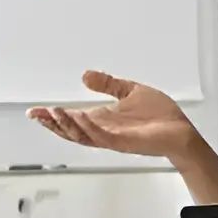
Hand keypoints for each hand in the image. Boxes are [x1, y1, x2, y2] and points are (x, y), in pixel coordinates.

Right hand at [27, 70, 199, 159]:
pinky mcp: (124, 142)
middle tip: (37, 114)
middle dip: (53, 123)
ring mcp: (113, 138)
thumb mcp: (130, 91)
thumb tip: (85, 75)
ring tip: (54, 112)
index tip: (36, 110)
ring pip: (83, 135)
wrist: (181, 131)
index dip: (54, 116)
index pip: (73, 119)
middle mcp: (104, 130)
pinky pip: (102, 137)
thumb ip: (108, 84)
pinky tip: (80, 117)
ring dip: (67, 125)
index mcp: (103, 119)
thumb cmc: (160, 115)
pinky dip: (90, 128)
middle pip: (71, 130)